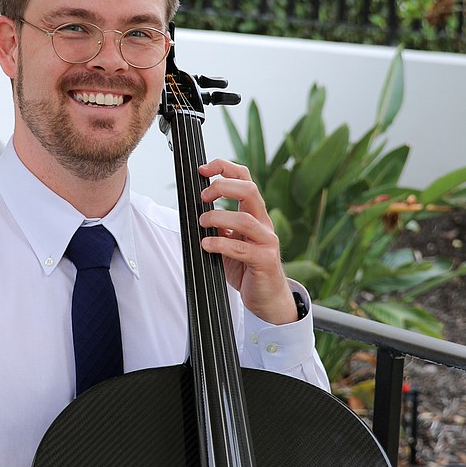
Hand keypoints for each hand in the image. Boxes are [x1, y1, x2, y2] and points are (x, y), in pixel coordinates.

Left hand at [197, 159, 297, 324]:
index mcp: (255, 214)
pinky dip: (221, 244)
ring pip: (245, 219)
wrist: (267, 298)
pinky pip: (242, 248)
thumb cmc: (246, 269)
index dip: (225, 168)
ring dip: (218, 217)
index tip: (204, 169)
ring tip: (202, 222)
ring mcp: (267, 241)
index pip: (245, 179)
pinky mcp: (264, 260)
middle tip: (203, 197)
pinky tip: (207, 244)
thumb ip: (220, 226)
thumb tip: (198, 211)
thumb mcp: (231, 242)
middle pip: (249, 190)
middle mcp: (263, 223)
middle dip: (222, 187)